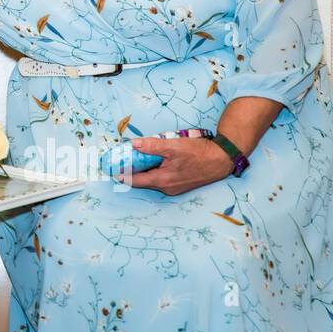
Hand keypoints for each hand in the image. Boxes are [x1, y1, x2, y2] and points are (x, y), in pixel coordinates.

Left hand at [112, 136, 234, 195]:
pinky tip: (155, 160)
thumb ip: (152, 146)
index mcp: (162, 180)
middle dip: (131, 171)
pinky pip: (161, 178)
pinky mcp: (180, 183)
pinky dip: (154, 170)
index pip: (135, 180)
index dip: (121, 174)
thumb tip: (134, 144)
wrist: (222, 160)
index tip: (110, 169)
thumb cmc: (199, 154)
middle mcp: (167, 187)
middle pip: (142, 180)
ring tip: (135, 157)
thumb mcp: (173, 146)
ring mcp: (174, 187)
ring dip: (144, 170)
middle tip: (121, 160)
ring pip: (152, 179)